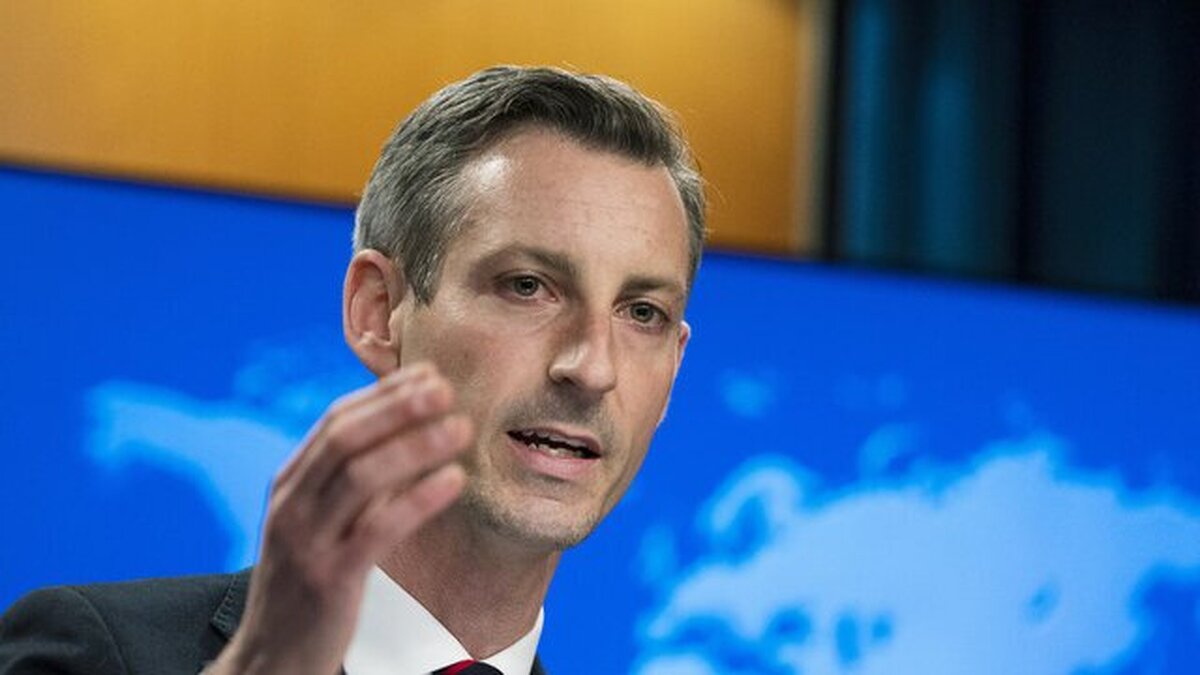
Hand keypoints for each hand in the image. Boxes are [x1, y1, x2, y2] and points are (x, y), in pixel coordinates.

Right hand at [208, 362, 471, 674]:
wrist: (269, 660)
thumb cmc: (307, 586)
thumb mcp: (320, 525)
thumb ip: (352, 484)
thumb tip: (408, 437)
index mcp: (289, 486)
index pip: (335, 422)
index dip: (383, 395)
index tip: (428, 374)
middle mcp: (291, 506)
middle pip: (346, 439)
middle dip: (398, 408)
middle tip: (447, 388)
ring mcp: (307, 542)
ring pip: (361, 476)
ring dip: (416, 445)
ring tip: (461, 429)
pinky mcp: (329, 580)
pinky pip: (378, 529)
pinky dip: (418, 499)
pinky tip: (453, 482)